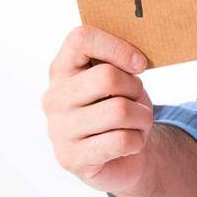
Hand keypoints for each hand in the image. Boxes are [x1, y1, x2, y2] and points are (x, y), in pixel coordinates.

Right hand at [42, 24, 154, 194]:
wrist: (123, 157)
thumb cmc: (122, 108)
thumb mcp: (122, 80)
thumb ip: (120, 63)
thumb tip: (136, 60)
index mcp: (62, 70)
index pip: (81, 38)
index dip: (117, 47)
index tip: (140, 64)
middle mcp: (54, 98)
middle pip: (107, 77)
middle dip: (135, 89)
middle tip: (137, 100)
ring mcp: (59, 130)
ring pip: (119, 111)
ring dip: (142, 117)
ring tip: (137, 123)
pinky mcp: (72, 158)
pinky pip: (121, 140)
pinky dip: (138, 140)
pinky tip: (130, 143)